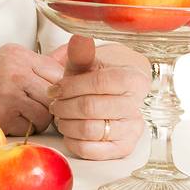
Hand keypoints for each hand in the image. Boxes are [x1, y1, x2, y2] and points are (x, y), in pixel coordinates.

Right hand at [0, 43, 63, 134]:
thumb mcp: (7, 60)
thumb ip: (38, 63)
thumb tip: (76, 56)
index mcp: (18, 54)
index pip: (59, 72)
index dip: (59, 87)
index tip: (51, 95)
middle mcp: (15, 70)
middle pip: (56, 94)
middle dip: (51, 105)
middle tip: (40, 108)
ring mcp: (9, 93)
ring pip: (46, 113)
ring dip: (39, 120)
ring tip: (25, 116)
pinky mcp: (3, 114)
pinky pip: (30, 126)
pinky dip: (24, 128)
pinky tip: (11, 120)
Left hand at [47, 35, 146, 159]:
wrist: (111, 96)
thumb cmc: (95, 79)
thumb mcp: (87, 64)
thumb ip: (82, 54)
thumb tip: (79, 39)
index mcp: (131, 80)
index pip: (98, 83)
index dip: (70, 87)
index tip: (54, 89)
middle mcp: (136, 106)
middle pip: (90, 108)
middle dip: (64, 106)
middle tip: (54, 104)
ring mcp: (132, 130)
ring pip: (89, 129)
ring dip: (66, 123)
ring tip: (60, 116)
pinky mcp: (122, 148)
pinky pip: (92, 150)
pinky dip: (73, 141)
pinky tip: (69, 130)